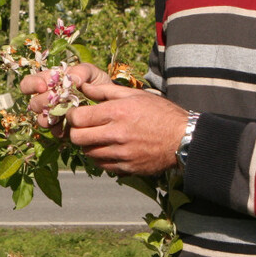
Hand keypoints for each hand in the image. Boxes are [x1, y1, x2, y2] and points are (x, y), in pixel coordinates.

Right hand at [19, 62, 110, 130]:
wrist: (109, 102)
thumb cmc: (96, 83)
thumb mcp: (91, 72)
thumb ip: (81, 72)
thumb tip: (73, 79)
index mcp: (49, 82)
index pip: (29, 83)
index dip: (31, 85)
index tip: (43, 87)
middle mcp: (47, 99)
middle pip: (34, 103)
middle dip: (43, 102)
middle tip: (56, 101)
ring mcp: (53, 115)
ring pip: (41, 119)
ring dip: (49, 118)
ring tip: (61, 115)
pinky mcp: (61, 129)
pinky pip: (54, 131)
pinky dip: (60, 129)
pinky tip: (69, 126)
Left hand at [67, 81, 189, 175]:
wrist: (183, 138)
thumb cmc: (160, 113)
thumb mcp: (134, 94)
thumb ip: (105, 91)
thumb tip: (84, 87)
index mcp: (117, 113)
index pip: (78, 118)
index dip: (72, 115)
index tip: (76, 113)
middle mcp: (116, 135)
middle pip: (77, 138)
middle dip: (76, 131)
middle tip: (83, 127)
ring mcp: (121, 154)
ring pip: (88, 153)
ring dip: (88, 145)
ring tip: (97, 136)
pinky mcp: (126, 168)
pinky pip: (102, 165)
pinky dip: (100, 157)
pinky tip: (108, 148)